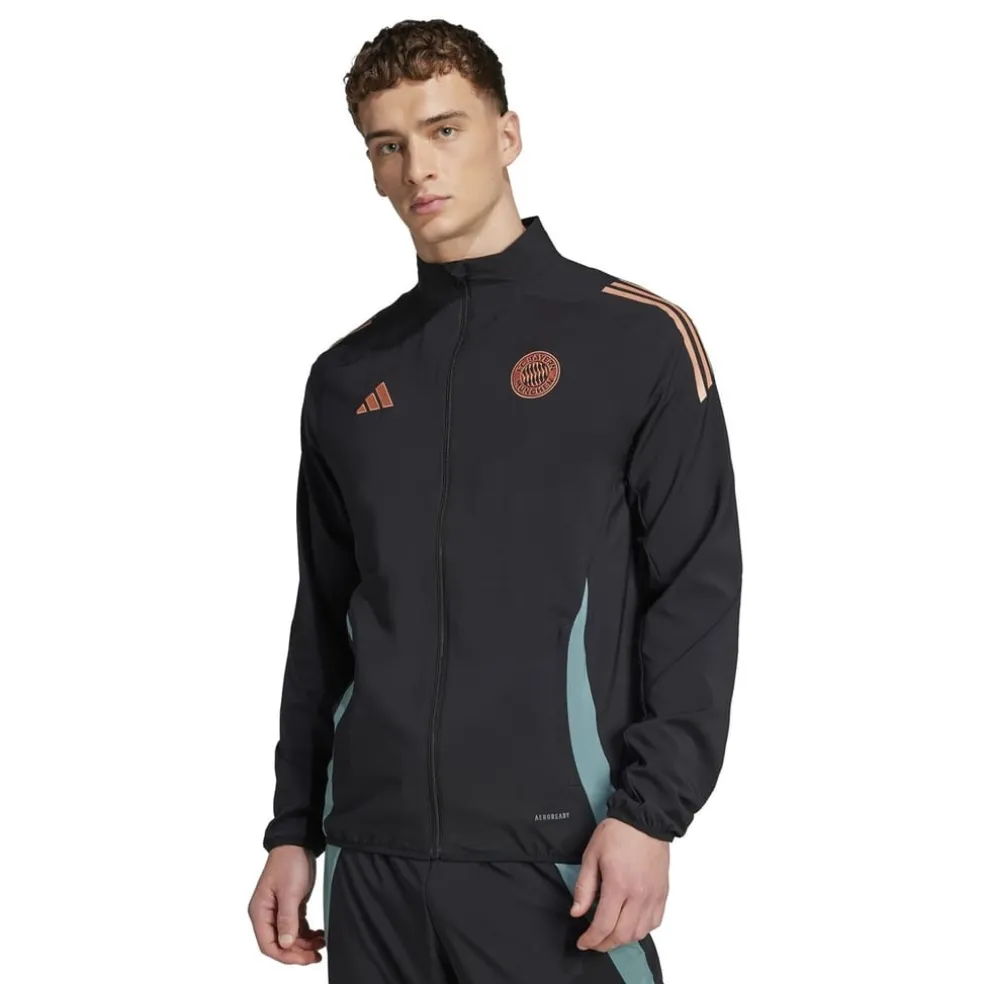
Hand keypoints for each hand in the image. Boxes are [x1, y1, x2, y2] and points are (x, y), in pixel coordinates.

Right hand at [247, 845, 325, 964]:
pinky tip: (318, 935)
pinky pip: (296, 926)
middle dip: (297, 951)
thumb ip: (287, 919)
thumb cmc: (290, 861)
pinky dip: (307, 933)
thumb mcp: (290, 892)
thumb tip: (285, 944)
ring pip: (289, 936)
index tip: (304, 958)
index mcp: (260, 911)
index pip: (268, 944)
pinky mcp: (290, 904)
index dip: (286, 955)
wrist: (299, 841)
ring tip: (321, 943)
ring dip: (304, 943)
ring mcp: (278, 909)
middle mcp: (266, 913)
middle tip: (315, 955)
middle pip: (279, 943)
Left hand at [569, 817, 668, 951]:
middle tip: (593, 942)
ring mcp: (654, 896)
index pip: (604, 925)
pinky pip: (654, 922)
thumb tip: (576, 912)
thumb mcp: (592, 855)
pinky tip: (630, 924)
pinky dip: (641, 930)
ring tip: (610, 935)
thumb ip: (584, 887)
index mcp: (618, 885)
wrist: (645, 820)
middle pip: (622, 935)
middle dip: (605, 944)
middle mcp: (639, 895)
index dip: (591, 940)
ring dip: (623, 939)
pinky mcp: (663, 893)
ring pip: (640, 933)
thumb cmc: (617, 833)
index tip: (583, 942)